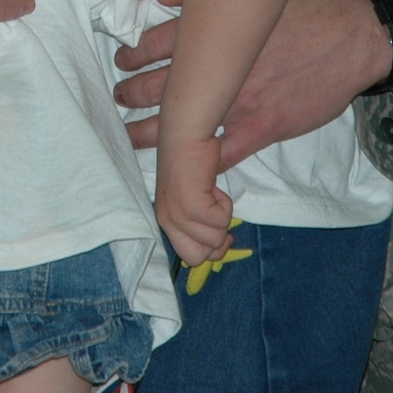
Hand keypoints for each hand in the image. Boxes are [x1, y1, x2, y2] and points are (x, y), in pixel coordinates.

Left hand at [116, 0, 392, 168]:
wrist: (353, 38)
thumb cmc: (307, 8)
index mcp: (214, 33)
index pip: (154, 46)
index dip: (132, 56)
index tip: (123, 61)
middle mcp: (219, 69)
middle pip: (157, 86)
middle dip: (131, 94)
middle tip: (120, 96)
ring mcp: (238, 102)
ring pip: (179, 124)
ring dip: (147, 132)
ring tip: (129, 134)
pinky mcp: (261, 128)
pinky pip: (219, 153)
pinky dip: (196, 162)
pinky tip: (177, 168)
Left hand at [155, 136, 233, 265]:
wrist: (186, 134)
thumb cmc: (193, 161)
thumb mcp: (194, 198)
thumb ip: (201, 222)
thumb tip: (222, 244)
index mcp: (166, 221)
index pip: (190, 257)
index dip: (211, 248)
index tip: (221, 229)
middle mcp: (167, 221)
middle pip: (200, 257)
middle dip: (217, 238)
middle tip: (219, 213)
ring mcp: (176, 215)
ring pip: (215, 239)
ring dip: (223, 215)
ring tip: (212, 192)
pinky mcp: (190, 206)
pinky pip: (220, 221)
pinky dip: (225, 204)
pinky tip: (213, 186)